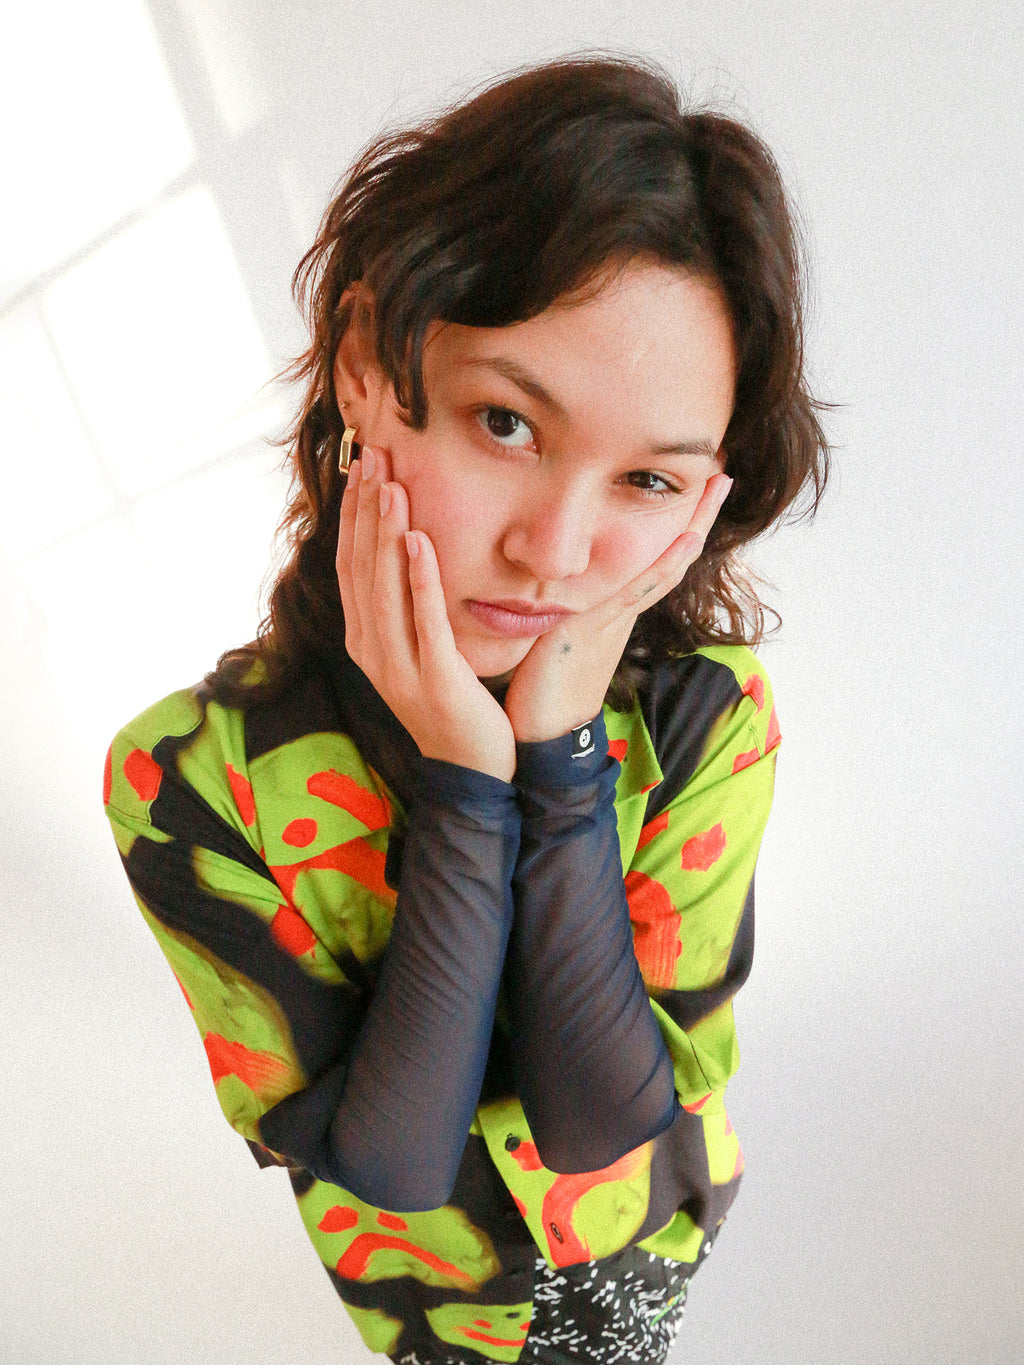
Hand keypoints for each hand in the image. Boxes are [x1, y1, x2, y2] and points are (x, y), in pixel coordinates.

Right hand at [337, 446, 516, 781]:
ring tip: (392, 486)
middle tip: (372, 458)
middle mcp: (372, 651)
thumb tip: (405, 551)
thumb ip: (405, 609)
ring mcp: (399, 667)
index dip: (353, 517)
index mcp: (364, 641)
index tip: (362, 470)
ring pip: (385, 588)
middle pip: (362, 568)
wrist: (471, 769)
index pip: (351, 566)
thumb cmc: (450, 704)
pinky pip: (424, 619)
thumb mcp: (417, 652)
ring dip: (387, 533)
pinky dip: (419, 577)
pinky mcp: (434, 677)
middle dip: (365, 510)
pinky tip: (420, 540)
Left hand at [504, 474, 733, 742]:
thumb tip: (542, 590)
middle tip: (723, 474)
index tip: (694, 490)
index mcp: (611, 613)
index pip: (650, 562)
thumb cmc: (539, 691)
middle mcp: (620, 612)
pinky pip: (636, 593)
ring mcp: (613, 621)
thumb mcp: (550, 638)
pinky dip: (663, 566)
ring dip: (692, 525)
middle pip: (669, 556)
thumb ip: (553, 614)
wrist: (542, 737)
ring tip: (717, 487)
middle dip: (697, 515)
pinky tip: (685, 540)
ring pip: (662, 566)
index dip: (674, 529)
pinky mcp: (596, 631)